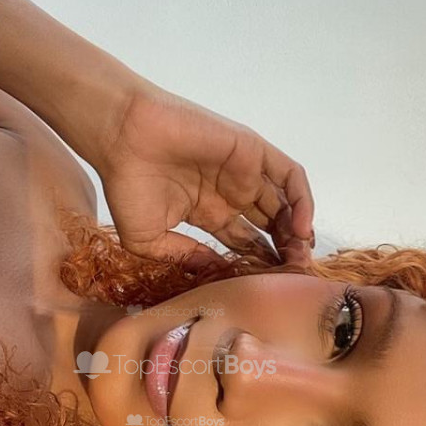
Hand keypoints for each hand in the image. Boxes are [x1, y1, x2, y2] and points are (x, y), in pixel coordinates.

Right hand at [96, 79, 315, 268]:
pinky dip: (302, 200)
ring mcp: (243, 172)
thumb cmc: (127, 184)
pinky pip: (289, 176)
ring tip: (299, 256)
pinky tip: (301, 228)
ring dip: (296, 230)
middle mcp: (229, 193)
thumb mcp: (148, 240)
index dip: (260, 265)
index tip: (271, 288)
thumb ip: (182, 257)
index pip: (245, 243)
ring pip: (284, 204)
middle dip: (284, 251)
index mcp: (207, 213)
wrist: (123, 137)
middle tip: (293, 275)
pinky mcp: (252, 151)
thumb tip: (213, 272)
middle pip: (270, 227)